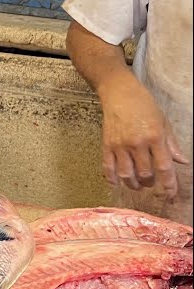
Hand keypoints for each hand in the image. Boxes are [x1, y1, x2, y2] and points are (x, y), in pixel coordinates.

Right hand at [99, 77, 189, 195]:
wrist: (119, 94)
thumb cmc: (144, 105)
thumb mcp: (164, 122)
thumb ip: (172, 144)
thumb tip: (182, 161)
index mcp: (155, 137)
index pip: (164, 167)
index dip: (169, 184)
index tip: (171, 194)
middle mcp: (137, 143)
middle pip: (145, 173)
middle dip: (150, 183)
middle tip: (152, 183)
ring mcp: (120, 145)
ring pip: (126, 174)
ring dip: (133, 184)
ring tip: (137, 185)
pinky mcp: (107, 145)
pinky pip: (108, 167)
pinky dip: (112, 179)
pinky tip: (117, 183)